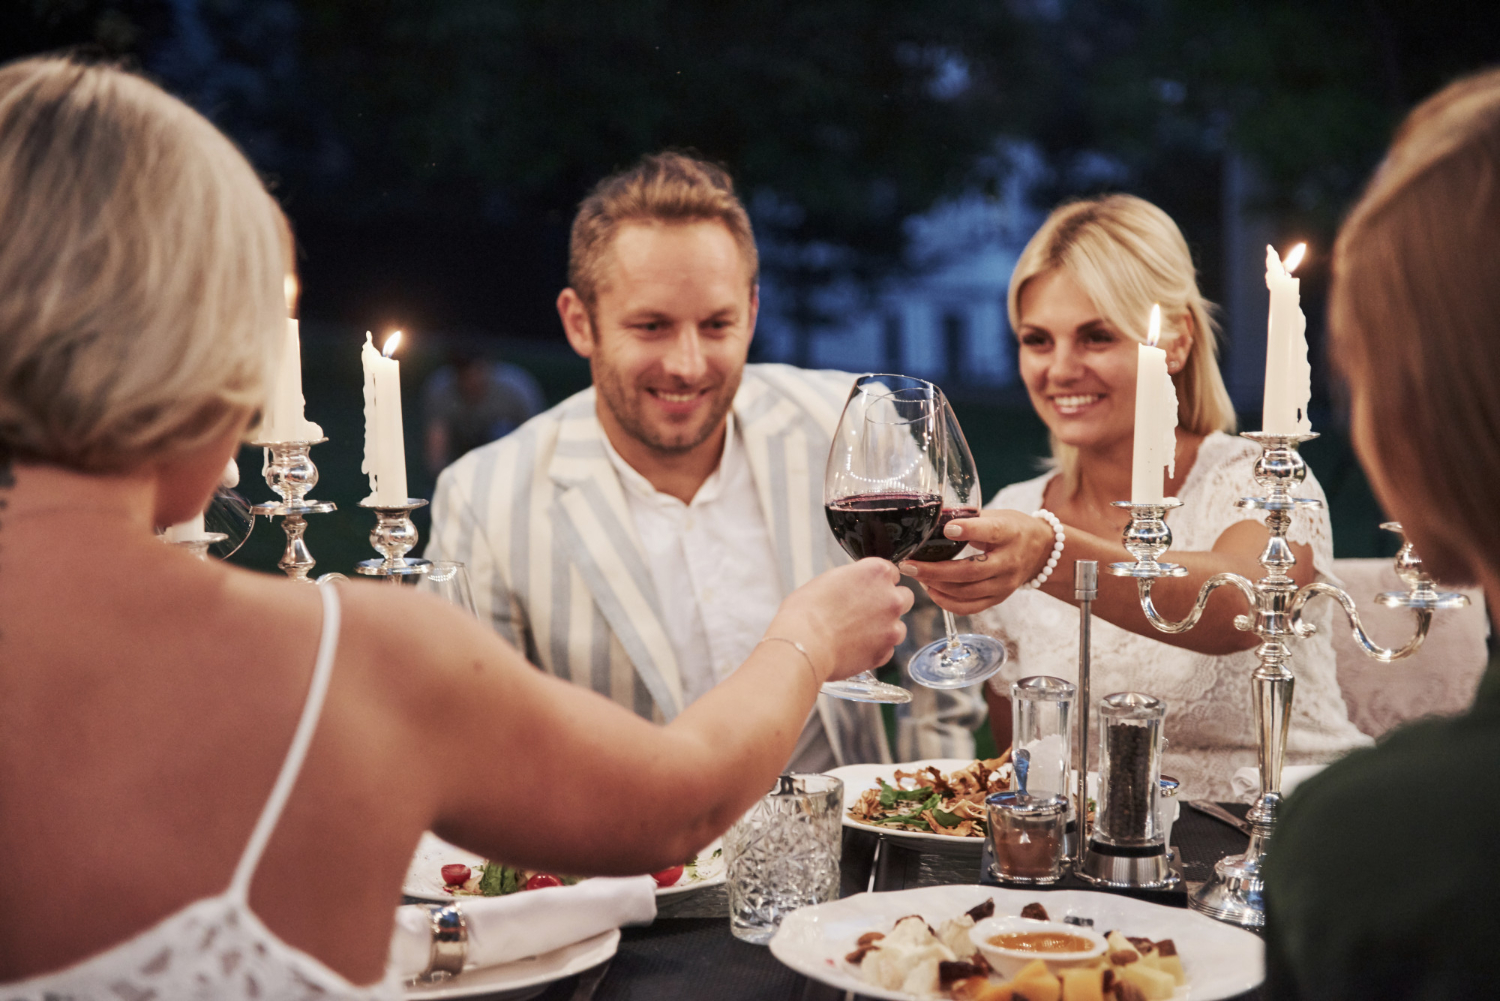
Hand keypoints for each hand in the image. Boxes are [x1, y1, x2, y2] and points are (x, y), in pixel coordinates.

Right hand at [765, 558, 912, 682]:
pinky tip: (854, 648)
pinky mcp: (885, 652)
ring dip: (885, 629)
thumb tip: (856, 588)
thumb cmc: (806, 610)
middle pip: (904, 597)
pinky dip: (875, 650)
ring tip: (857, 634)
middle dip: (890, 604)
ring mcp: (891, 626)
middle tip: (867, 612)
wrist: (804, 642)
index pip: (891, 572)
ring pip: (899, 626)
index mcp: (876, 573)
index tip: (868, 590)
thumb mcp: (829, 580)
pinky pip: (887, 650)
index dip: (878, 583)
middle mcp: (891, 598)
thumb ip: (853, 581)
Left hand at [899, 510, 1053, 614]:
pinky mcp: (999, 599)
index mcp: (1009, 533)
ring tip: (915, 575)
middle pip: (970, 571)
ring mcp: (1004, 584)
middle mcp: (1008, 561)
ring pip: (966, 592)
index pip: (991, 532)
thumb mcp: (996, 515)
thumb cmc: (1011, 528)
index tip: (946, 528)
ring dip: (936, 586)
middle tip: (908, 565)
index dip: (968, 530)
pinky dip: (946, 602)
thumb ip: (968, 518)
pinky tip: (931, 591)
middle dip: (934, 570)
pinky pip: (969, 607)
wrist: (1040, 552)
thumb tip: (932, 517)